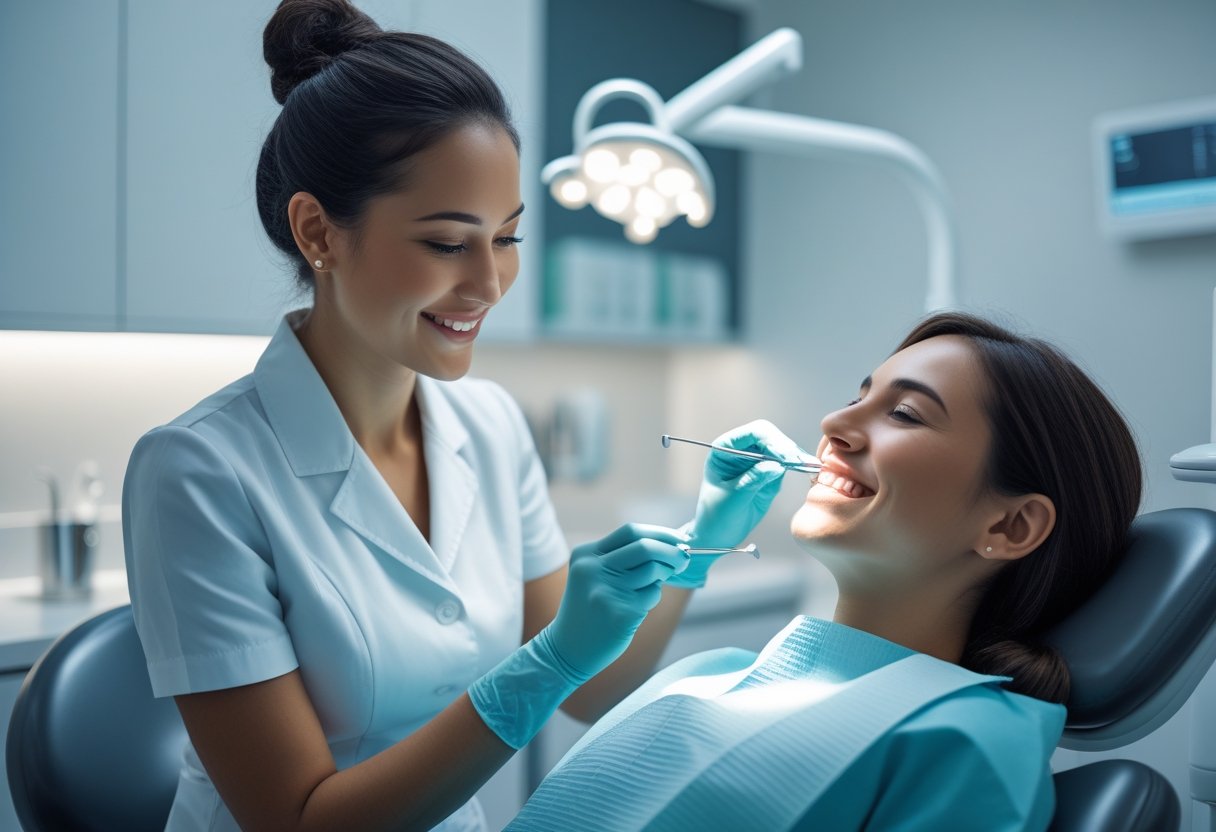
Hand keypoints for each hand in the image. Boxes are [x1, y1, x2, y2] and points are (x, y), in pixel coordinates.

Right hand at [546, 523, 689, 681]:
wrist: (568, 649)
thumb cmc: (589, 608)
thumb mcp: (593, 575)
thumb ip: (623, 558)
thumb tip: (671, 544)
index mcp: (586, 555)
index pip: (631, 532)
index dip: (660, 533)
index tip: (679, 540)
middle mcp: (593, 569)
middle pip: (646, 547)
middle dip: (672, 551)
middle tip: (685, 558)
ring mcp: (607, 591)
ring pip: (653, 571)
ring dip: (660, 577)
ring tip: (645, 590)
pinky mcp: (621, 613)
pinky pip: (652, 595)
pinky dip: (651, 598)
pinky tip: (634, 609)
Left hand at [687, 420, 810, 550]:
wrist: (719, 535)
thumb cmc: (716, 515)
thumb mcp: (732, 498)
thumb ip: (753, 480)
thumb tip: (776, 465)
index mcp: (725, 449)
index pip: (752, 434)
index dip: (771, 441)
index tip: (786, 456)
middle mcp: (741, 450)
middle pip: (770, 436)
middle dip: (786, 447)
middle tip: (801, 462)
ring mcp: (756, 461)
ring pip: (781, 448)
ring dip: (796, 455)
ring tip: (810, 465)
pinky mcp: (769, 474)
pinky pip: (786, 464)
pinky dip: (798, 465)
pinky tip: (808, 469)